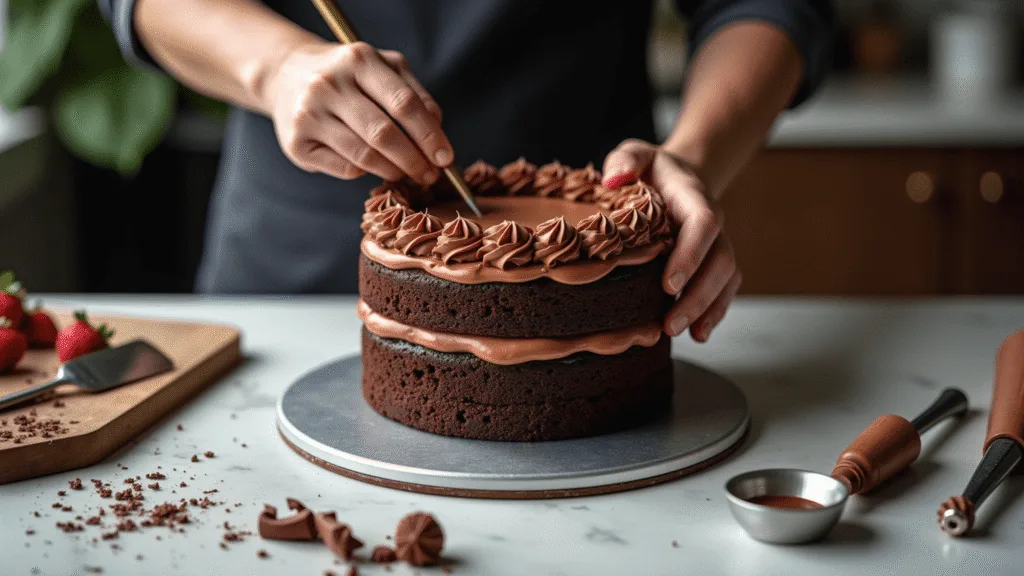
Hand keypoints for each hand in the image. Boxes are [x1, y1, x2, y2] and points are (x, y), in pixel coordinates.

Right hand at [265, 41, 452, 184]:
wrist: (286, 74)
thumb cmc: (347, 76)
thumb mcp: (381, 69)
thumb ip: (413, 94)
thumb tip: (437, 132)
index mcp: (358, 60)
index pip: (403, 104)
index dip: (429, 135)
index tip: (446, 158)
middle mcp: (329, 84)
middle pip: (384, 133)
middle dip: (414, 160)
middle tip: (430, 175)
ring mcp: (308, 114)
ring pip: (364, 156)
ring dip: (393, 171)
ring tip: (406, 174)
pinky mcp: (296, 143)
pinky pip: (344, 168)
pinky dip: (365, 172)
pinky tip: (372, 166)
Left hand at [603, 139, 741, 342]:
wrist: (676, 175)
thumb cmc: (651, 169)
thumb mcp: (635, 154)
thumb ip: (624, 161)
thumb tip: (612, 180)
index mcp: (693, 197)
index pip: (703, 224)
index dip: (690, 254)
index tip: (668, 283)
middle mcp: (712, 223)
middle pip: (720, 260)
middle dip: (697, 295)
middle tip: (670, 323)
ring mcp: (716, 245)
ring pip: (725, 279)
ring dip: (706, 309)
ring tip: (681, 333)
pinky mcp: (712, 263)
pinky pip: (723, 288)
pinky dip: (713, 312)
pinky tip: (698, 334)